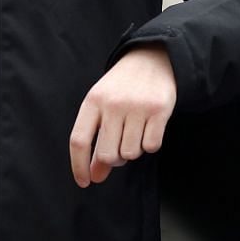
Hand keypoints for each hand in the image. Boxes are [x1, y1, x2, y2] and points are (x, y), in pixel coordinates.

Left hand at [70, 44, 176, 187]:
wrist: (152, 58)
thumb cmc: (122, 88)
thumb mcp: (103, 108)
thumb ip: (97, 141)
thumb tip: (94, 177)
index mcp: (93, 101)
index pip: (79, 141)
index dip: (79, 165)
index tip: (84, 182)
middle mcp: (113, 104)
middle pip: (107, 153)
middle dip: (114, 160)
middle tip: (120, 149)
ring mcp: (137, 106)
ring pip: (130, 152)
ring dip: (134, 151)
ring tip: (135, 134)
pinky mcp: (160, 109)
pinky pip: (152, 146)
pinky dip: (150, 144)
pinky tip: (150, 129)